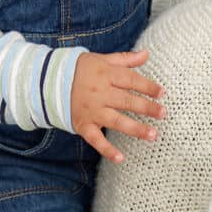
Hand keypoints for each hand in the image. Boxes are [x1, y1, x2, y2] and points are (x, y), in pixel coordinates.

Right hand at [70, 50, 162, 164]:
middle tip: (163, 114)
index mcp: (106, 74)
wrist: (48, 81)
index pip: (131, 80)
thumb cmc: (80, 69)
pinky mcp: (83, 125)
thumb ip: (125, 59)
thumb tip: (147, 53)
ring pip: (116, 121)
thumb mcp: (102, 59)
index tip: (162, 93)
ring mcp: (91, 110)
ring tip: (153, 135)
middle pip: (126, 101)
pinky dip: (107, 150)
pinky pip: (96, 139)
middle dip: (147, 108)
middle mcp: (100, 93)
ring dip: (136, 129)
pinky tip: (121, 158)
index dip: (148, 86)